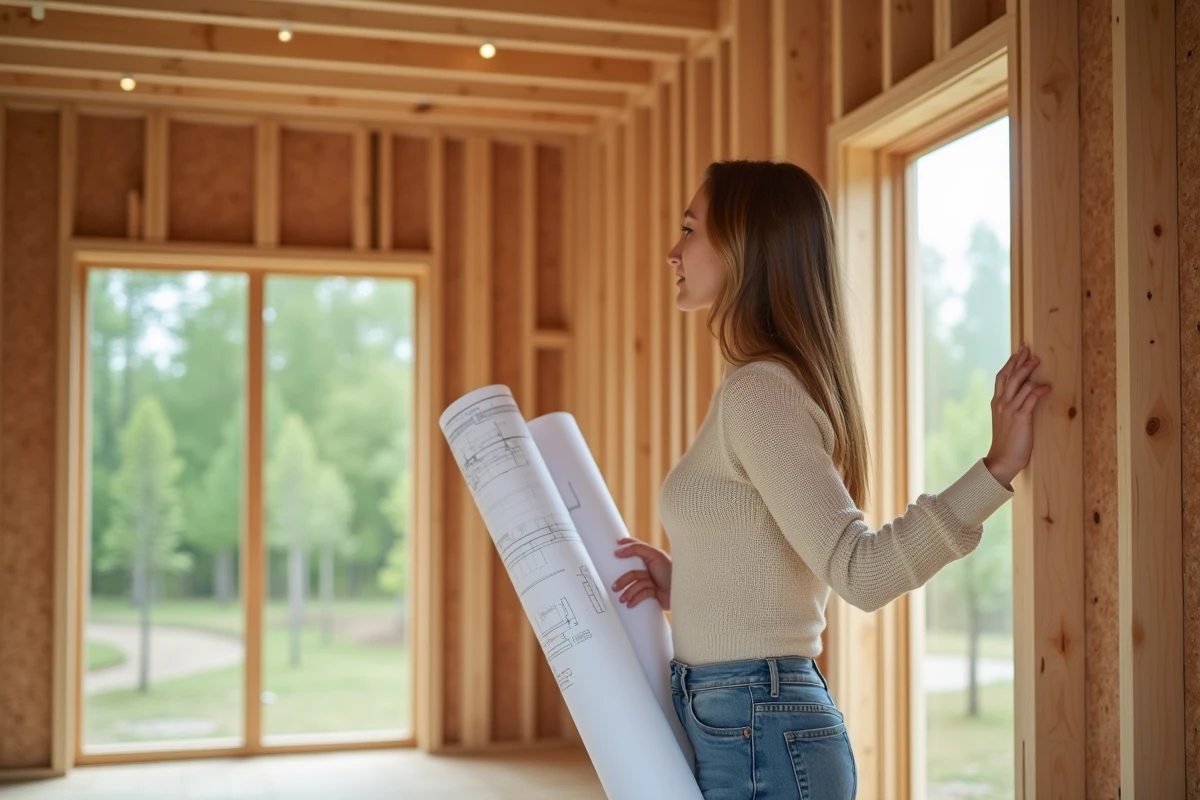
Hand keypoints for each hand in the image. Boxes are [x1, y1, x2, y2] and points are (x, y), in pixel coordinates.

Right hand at [611, 537, 671, 609]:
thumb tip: (620, 550)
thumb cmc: (672, 572)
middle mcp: (650, 569)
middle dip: (622, 580)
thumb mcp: (656, 555)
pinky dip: (635, 599)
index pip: (636, 549)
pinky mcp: (652, 594)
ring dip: (628, 593)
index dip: (625, 547)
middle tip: (613, 587)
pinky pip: (640, 596)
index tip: (614, 550)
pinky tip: (630, 604)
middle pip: (631, 573)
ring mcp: (651, 582)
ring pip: (634, 586)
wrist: (683, 593)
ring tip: (622, 599)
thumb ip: (638, 549)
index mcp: (652, 557)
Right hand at [984, 345, 1051, 487]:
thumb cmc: (1007, 442)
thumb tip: (1023, 395)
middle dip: (1019, 361)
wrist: (1002, 459)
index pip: (1001, 377)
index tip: (1019, 352)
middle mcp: (1001, 403)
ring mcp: (1010, 410)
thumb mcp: (1005, 420)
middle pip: (1010, 375)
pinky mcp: (1020, 417)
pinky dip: (1039, 390)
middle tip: (1029, 350)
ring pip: (1020, 383)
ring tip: (1038, 361)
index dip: (1010, 363)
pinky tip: (1047, 387)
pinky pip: (1030, 398)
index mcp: (996, 402)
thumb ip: (1011, 406)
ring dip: (1029, 370)